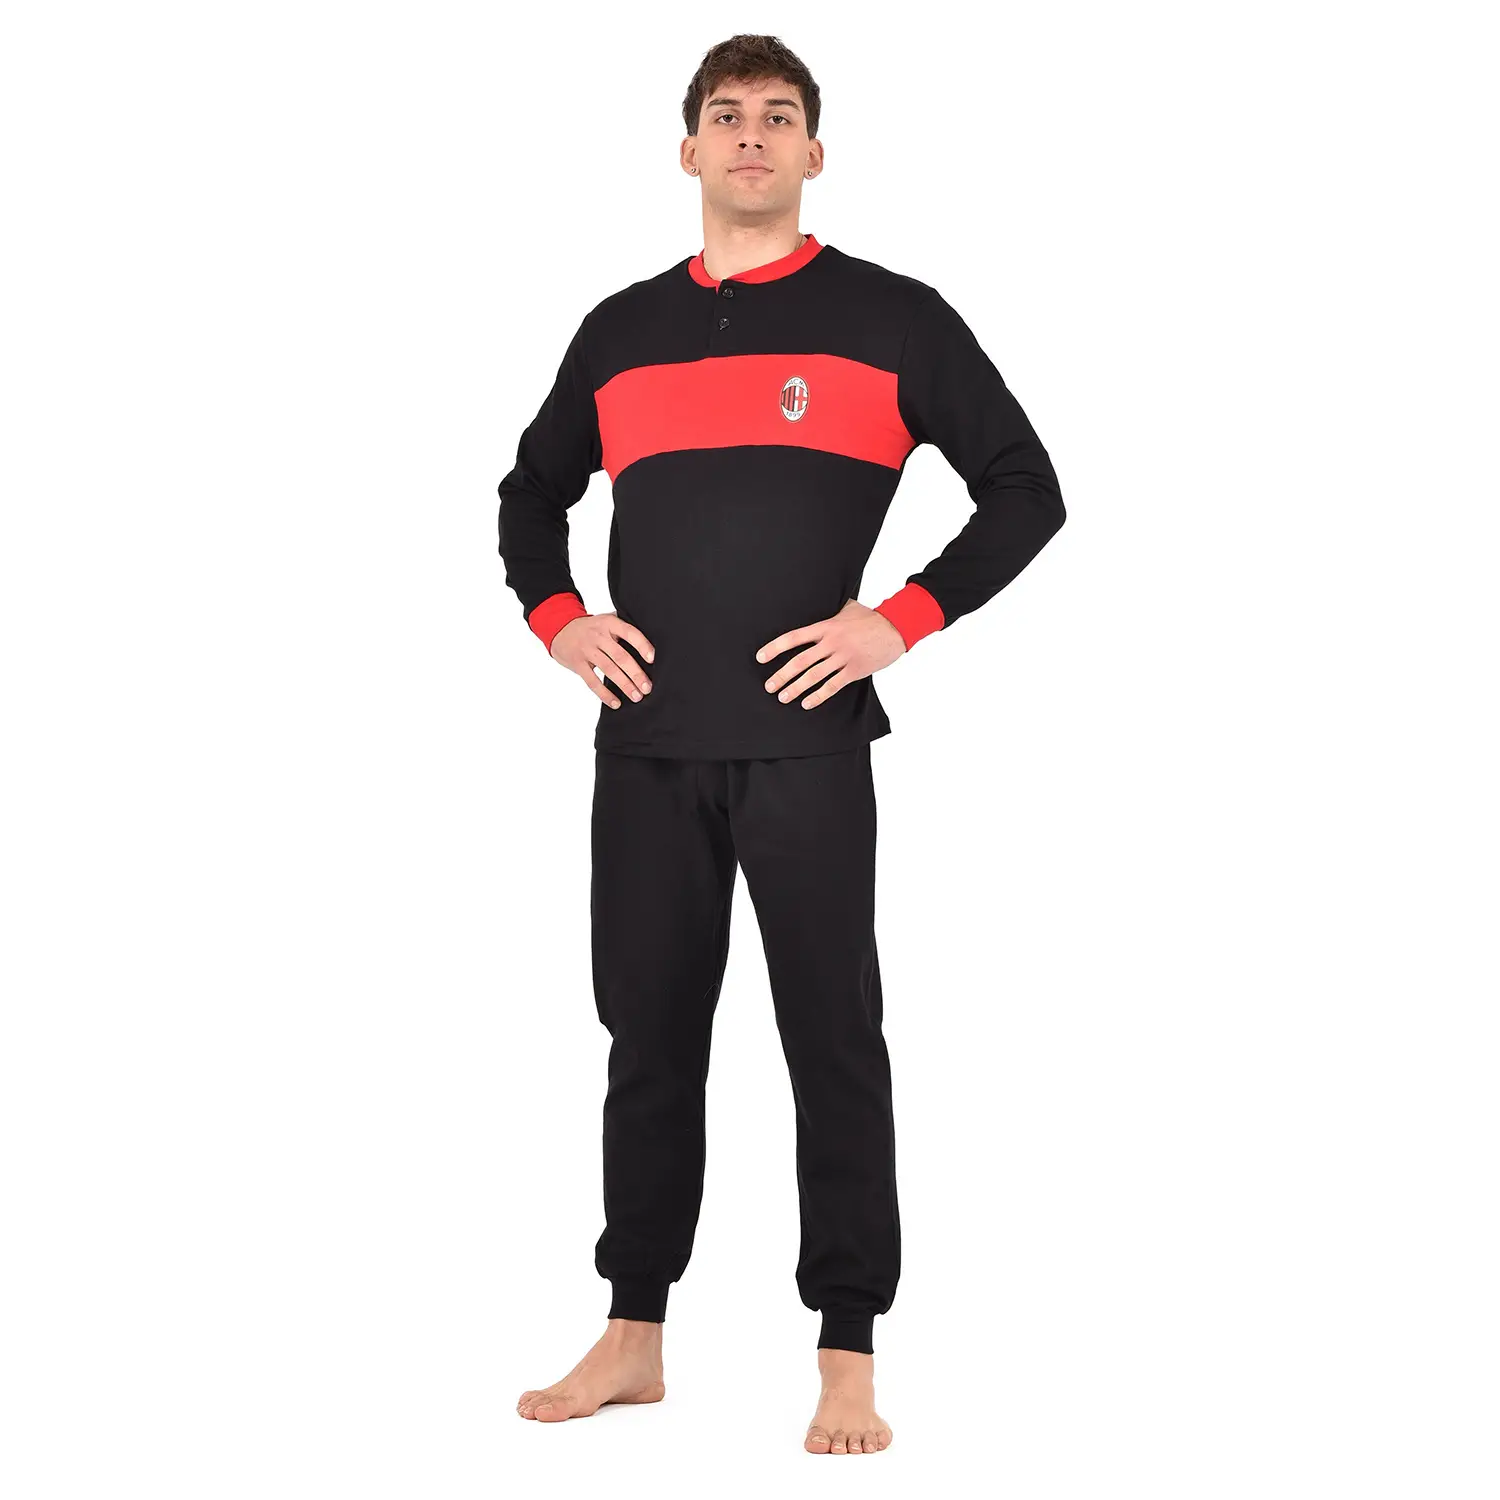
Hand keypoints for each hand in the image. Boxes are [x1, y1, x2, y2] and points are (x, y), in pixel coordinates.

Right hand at [550, 612, 655, 708]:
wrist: (561, 629)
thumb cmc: (591, 628)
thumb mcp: (606, 621)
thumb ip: (624, 629)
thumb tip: (651, 644)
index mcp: (609, 623)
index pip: (629, 633)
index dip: (642, 645)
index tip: (653, 659)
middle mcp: (598, 635)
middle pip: (620, 656)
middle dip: (636, 674)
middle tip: (647, 687)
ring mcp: (587, 650)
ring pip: (608, 669)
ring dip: (624, 685)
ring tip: (636, 696)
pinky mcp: (578, 664)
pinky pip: (592, 681)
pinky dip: (605, 694)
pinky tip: (616, 702)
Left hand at [755, 598, 905, 709]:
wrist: (895, 628)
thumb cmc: (870, 618)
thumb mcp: (847, 608)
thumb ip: (829, 611)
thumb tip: (815, 604)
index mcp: (826, 626)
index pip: (794, 638)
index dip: (775, 648)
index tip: (761, 657)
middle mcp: (832, 642)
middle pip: (800, 662)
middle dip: (781, 675)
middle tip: (769, 686)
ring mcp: (843, 657)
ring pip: (814, 676)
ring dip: (796, 688)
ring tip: (783, 697)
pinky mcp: (855, 670)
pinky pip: (833, 686)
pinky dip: (818, 696)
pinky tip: (806, 703)